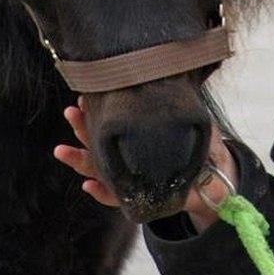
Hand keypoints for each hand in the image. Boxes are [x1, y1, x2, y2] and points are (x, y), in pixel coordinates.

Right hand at [53, 97, 238, 231]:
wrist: (212, 183)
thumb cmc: (197, 149)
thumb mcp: (189, 123)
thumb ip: (179, 107)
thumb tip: (172, 74)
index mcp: (136, 138)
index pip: (111, 123)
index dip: (95, 111)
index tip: (83, 96)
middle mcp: (127, 157)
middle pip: (98, 142)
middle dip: (81, 129)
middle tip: (70, 112)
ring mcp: (129, 178)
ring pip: (98, 169)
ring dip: (79, 160)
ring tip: (61, 150)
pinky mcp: (138, 200)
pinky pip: (115, 199)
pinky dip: (101, 193)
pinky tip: (87, 185)